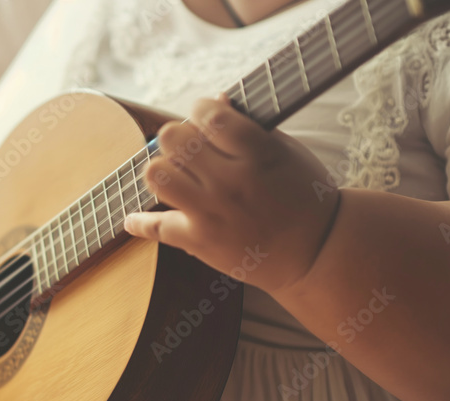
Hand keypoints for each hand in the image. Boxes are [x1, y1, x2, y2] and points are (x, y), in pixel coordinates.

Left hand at [124, 94, 340, 294]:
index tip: (205, 117)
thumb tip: (216, 99)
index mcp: (258, 153)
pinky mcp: (200, 241)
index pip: (209, 115)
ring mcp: (213, 212)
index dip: (200, 109)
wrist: (316, 252)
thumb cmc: (305, 196)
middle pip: (174, 140)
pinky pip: (155, 227)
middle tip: (189, 149)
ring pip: (157, 176)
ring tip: (175, 177)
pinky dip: (139, 223)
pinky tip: (133, 219)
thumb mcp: (287, 152)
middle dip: (177, 137)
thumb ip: (250, 127)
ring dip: (161, 171)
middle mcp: (232, 181)